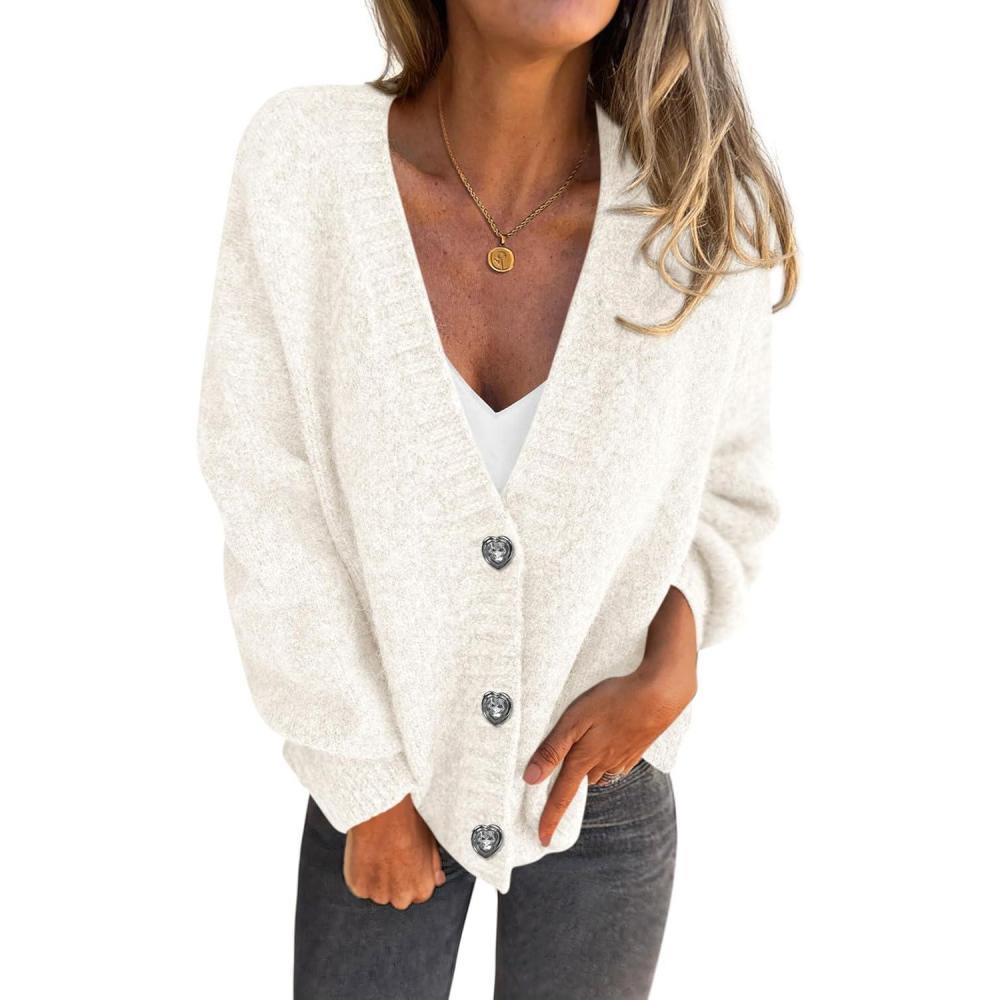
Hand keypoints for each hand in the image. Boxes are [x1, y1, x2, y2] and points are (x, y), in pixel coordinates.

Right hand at [344, 794, 445, 908]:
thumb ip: (433, 866)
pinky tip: (365, 855)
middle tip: (389, 856)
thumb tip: (438, 879)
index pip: (417, 893)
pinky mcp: (358, 887)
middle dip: (394, 882)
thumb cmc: (409, 824)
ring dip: (376, 880)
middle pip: (397, 896)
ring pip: (377, 892)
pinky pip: (360, 885)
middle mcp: (402, 899)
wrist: (384, 813)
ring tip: (377, 853)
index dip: (410, 876)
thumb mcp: (430, 843)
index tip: (404, 861)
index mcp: (422, 889)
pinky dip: (361, 875)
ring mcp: (378, 894)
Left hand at [523, 587, 697, 844]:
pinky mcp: (636, 749)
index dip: (550, 818)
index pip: (562, 796)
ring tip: (582, 750)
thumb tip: (530, 778)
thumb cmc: (614, 701)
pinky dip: (605, 759)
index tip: (542, 840)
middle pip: (579, 781)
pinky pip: (614, 762)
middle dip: (569, 784)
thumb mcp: (575, 719)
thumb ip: (553, 748)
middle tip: (556, 779)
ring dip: (587, 767)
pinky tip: (606, 743)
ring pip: (598, 771)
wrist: (660, 694)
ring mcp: (622, 759)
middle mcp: (604, 765)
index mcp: (585, 758)